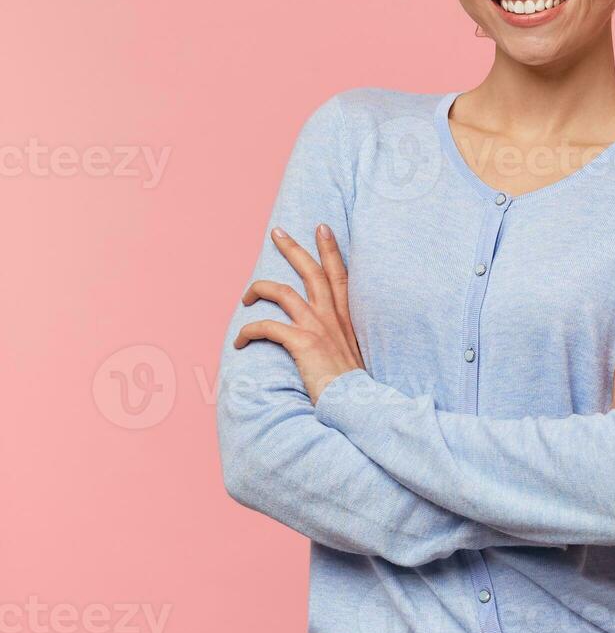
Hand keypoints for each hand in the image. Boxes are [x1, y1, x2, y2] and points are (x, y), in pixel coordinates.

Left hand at [233, 224, 365, 403]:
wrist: (356, 404)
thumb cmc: (353, 388)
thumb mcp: (353, 356)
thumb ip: (340, 343)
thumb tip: (328, 344)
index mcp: (345, 319)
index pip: (339, 274)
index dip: (330, 249)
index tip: (321, 228)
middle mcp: (332, 318)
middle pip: (312, 272)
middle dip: (293, 249)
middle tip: (277, 232)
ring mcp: (318, 328)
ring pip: (283, 292)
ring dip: (259, 289)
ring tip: (246, 295)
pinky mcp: (302, 343)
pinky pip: (266, 327)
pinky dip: (248, 332)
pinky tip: (239, 342)